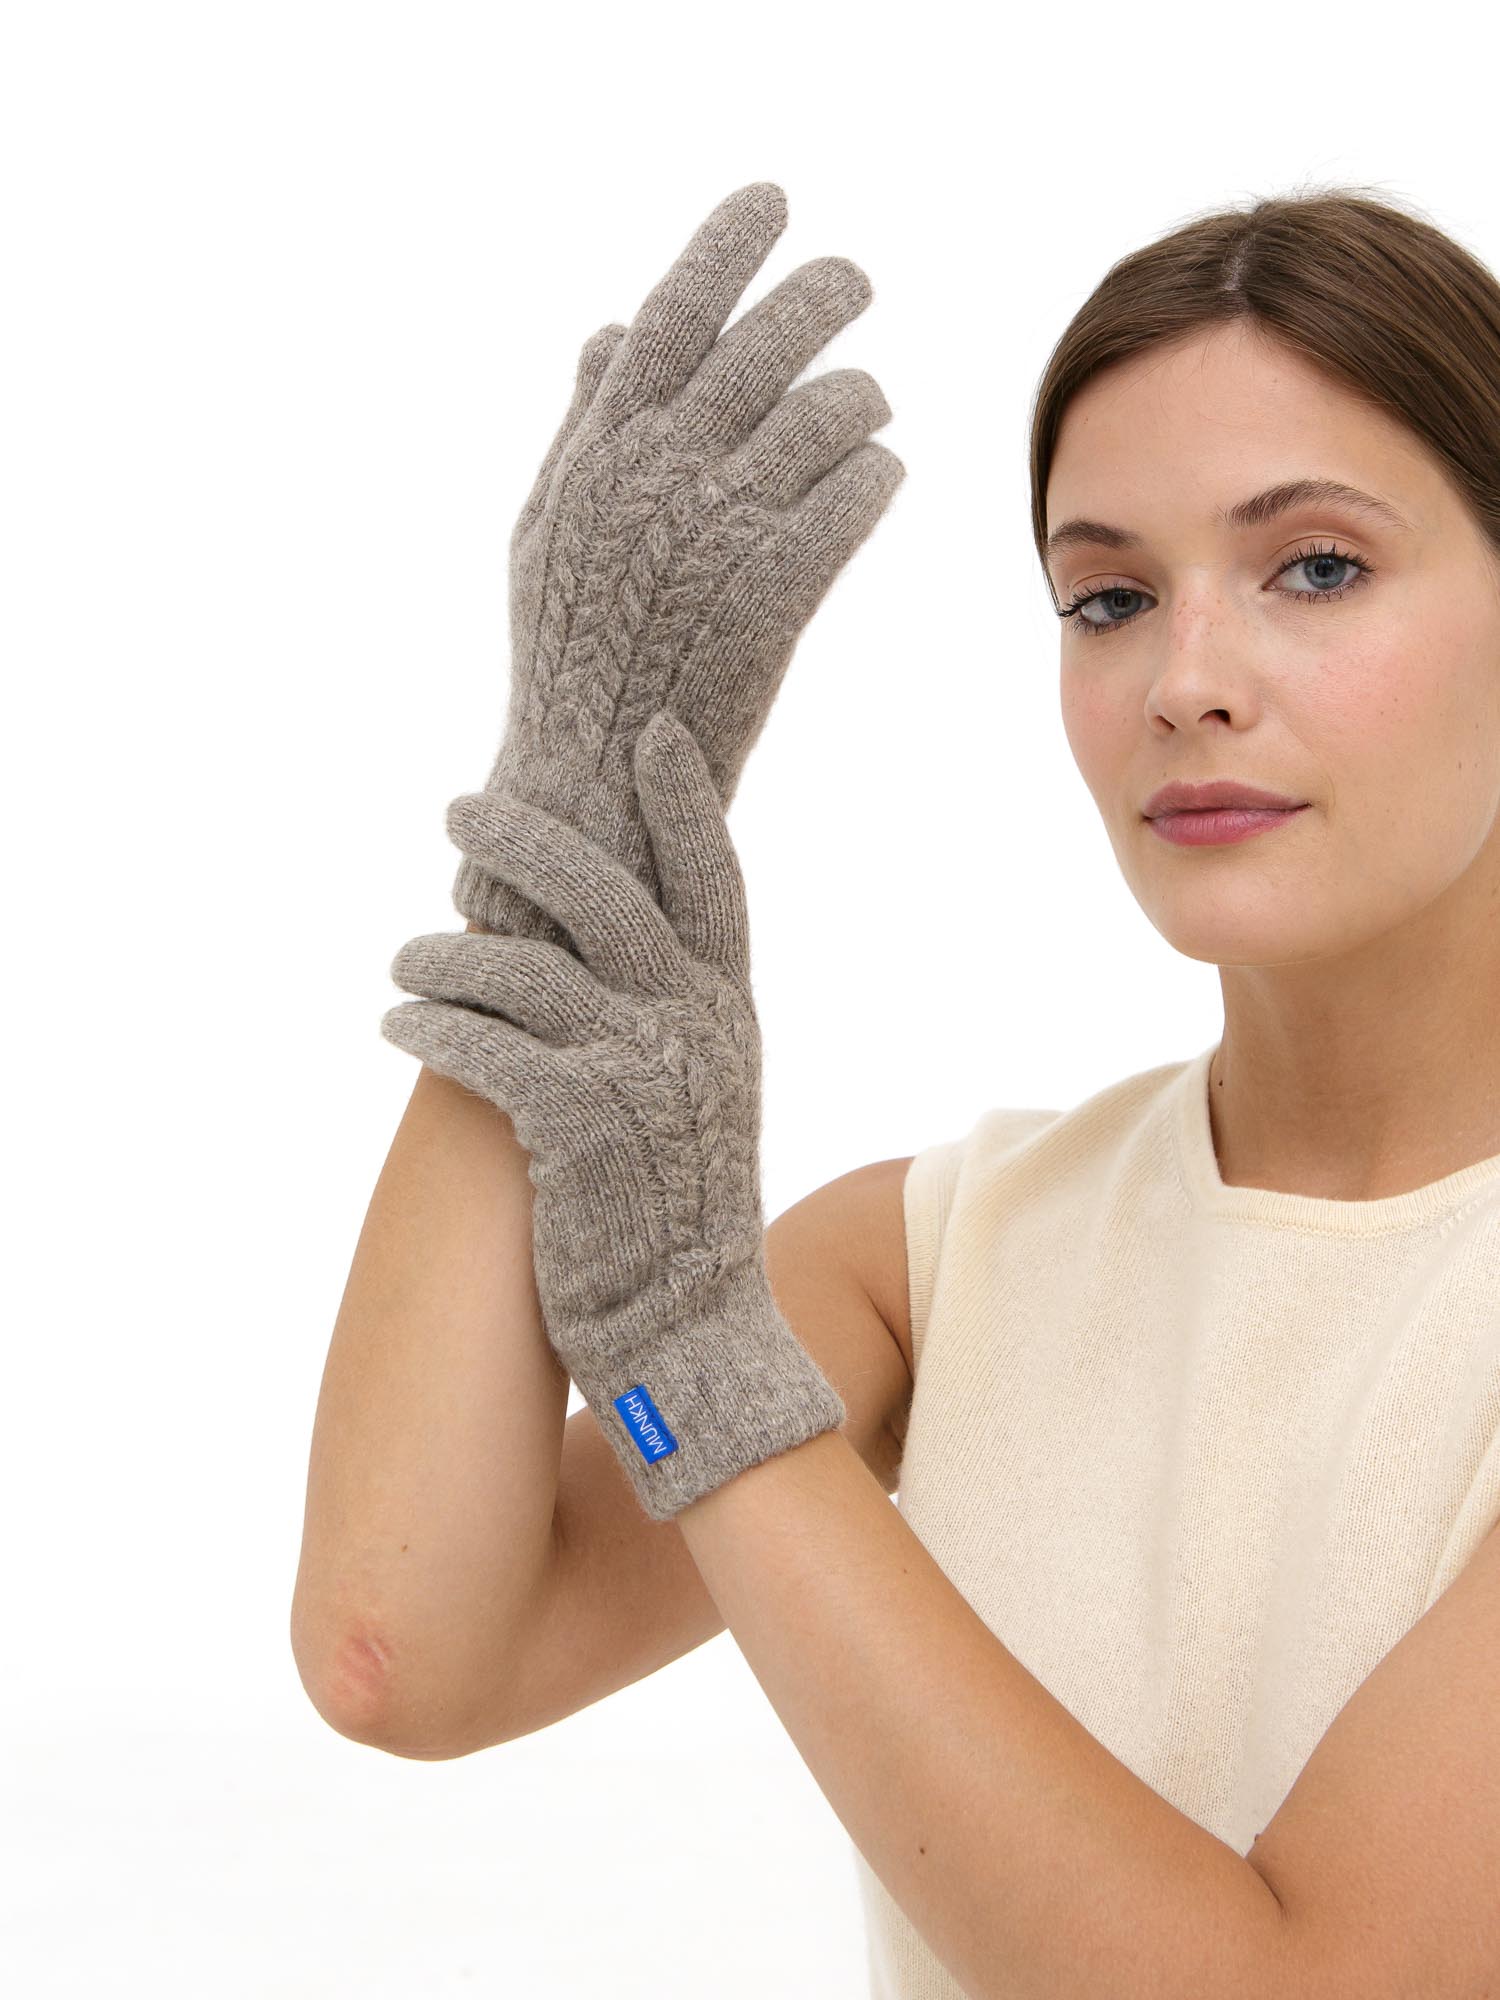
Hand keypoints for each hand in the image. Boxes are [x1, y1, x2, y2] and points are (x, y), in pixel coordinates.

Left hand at [386, 710, 845, 1520]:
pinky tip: (399, 1021)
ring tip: (403, 965)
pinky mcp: (577, 1126)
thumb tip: (605, 942)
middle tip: (457, 813)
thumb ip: (672, 1013)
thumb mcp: (701, 1098)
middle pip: (600, 893)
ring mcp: (639, 1072)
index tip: (648, 737)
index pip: (713, 881)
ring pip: (521, 969)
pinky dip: (432, 1025)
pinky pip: (484, 1044)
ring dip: (445, 957)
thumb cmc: (679, 1213)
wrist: (688, 1332)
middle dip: (522, 841)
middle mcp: (694, 1025)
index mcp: (728, 1012)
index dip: (683, 806)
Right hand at [454, 180, 902, 945]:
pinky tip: (878, 476)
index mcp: (599, 452)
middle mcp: (657, 473)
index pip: (670, 317)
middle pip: (762, 346)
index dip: (725, 248)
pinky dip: (875, 472)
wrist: (595, 785)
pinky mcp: (778, 588)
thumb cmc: (573, 660)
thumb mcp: (547, 531)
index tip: (772, 200)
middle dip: (820, 296)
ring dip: (856, 399)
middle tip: (853, 280)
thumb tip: (605, 329)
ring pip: (826, 412)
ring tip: (862, 409)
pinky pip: (857, 492)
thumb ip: (582, 426)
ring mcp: (719, 527)